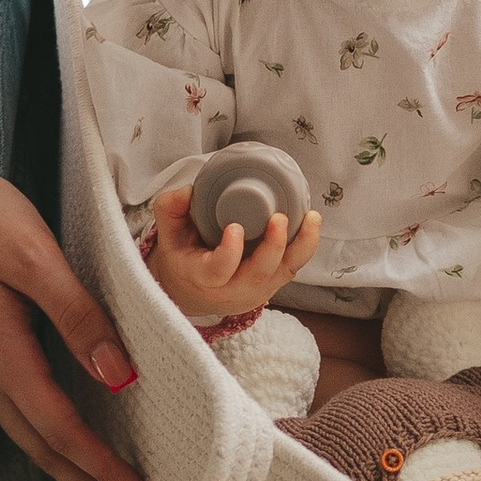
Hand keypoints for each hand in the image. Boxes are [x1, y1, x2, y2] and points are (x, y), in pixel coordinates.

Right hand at [0, 155, 151, 480]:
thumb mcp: (36, 259)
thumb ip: (78, 318)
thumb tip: (118, 377)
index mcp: (1, 357)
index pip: (62, 430)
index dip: (102, 468)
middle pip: (43, 450)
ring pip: (29, 436)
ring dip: (68, 472)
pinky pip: (20, 412)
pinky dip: (51, 440)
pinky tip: (68, 444)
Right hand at [145, 185, 321, 319]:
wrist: (193, 290)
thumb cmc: (182, 257)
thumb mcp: (168, 235)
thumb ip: (170, 209)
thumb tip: (189, 190)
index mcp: (201, 278)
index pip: (217, 272)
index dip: (229, 253)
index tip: (234, 227)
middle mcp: (231, 289)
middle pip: (257, 275)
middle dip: (273, 248)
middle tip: (279, 218)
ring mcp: (254, 290)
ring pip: (282, 274)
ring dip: (301, 246)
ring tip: (311, 218)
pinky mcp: (271, 284)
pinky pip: (291, 268)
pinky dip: (305, 246)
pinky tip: (311, 223)